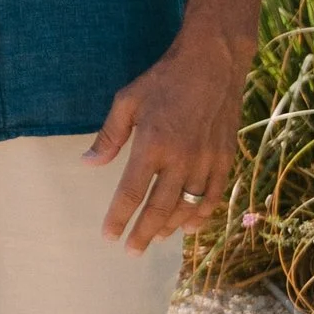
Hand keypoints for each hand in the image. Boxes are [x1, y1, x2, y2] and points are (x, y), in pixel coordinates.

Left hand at [86, 19, 249, 251]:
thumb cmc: (164, 79)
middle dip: (143, 233)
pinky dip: (201, 216)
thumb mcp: (128, 100)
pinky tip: (189, 227)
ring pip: (187, 207)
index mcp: (153, 144)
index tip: (108, 236)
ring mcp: (206, 160)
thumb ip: (109, 136)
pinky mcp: (225, 158)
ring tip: (155, 239)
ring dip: (170, 227)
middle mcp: (181, 158)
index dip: (119, 218)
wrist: (213, 62)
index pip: (131, 192)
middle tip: (131, 251)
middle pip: (159, 208)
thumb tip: (89, 164)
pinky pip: (214, 197)